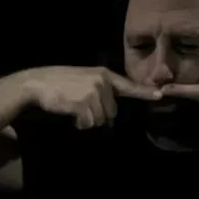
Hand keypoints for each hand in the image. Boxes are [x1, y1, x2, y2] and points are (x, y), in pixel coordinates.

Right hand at [24, 65, 162, 127]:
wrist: (38, 83)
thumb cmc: (59, 84)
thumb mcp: (83, 80)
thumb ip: (100, 92)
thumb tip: (110, 117)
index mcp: (103, 74)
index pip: (127, 86)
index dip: (144, 92)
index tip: (160, 95)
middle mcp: (102, 82)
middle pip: (111, 112)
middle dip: (98, 115)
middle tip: (80, 107)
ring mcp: (93, 92)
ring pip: (100, 120)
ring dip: (87, 121)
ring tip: (73, 109)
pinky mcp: (83, 103)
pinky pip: (88, 123)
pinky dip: (79, 124)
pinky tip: (70, 114)